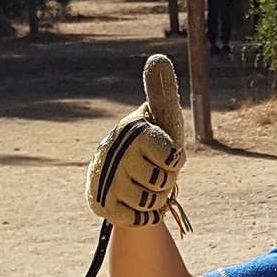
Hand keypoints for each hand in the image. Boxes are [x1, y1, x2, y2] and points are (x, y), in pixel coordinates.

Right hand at [86, 54, 189, 230]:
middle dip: (165, 182)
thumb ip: (162, 91)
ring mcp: (107, 180)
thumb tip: (157, 56)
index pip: (170, 156)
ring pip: (149, 202)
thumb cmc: (152, 144)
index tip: (168, 155)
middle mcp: (115, 155)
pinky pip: (137, 219)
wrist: (125, 176)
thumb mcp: (162, 119)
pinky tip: (136, 203)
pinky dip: (144, 216)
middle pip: (161, 182)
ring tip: (145, 187)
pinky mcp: (102, 205)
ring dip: (154, 199)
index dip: (174, 160)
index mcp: (133, 132)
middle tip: (155, 173)